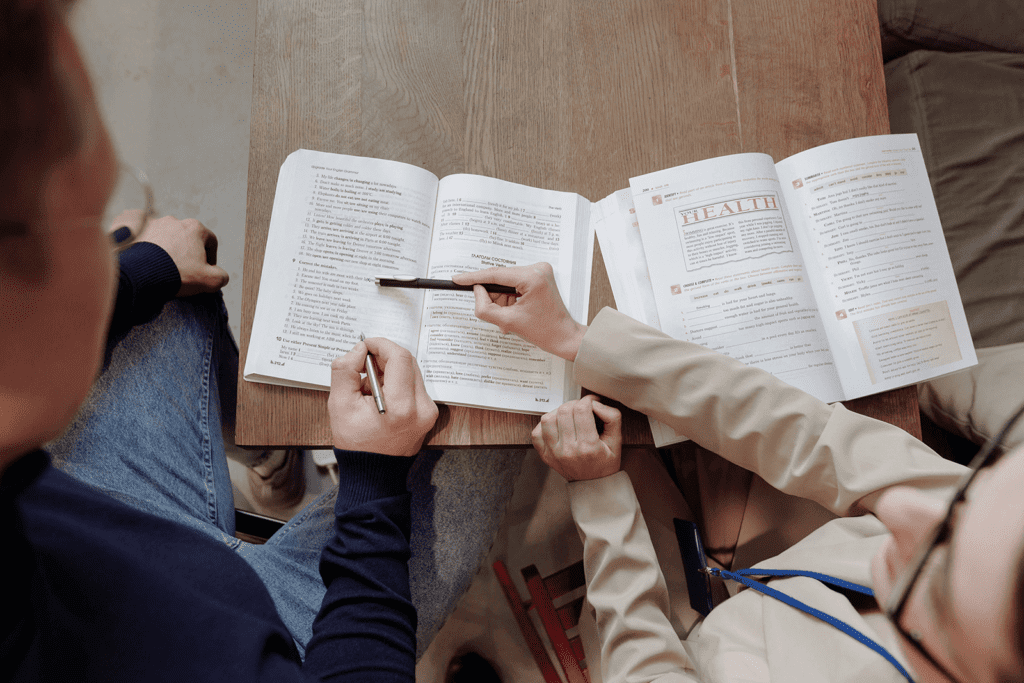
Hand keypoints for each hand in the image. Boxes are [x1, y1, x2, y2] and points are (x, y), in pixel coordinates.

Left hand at [110, 211, 229, 295]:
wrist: (139, 273)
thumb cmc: (176, 275)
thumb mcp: (210, 281)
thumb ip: (221, 276)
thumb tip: (220, 275)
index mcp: (194, 228)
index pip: (210, 241)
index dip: (210, 257)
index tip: (204, 270)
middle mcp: (173, 220)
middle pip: (184, 236)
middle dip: (184, 251)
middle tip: (179, 269)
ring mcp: (150, 221)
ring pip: (161, 234)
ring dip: (162, 246)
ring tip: (156, 265)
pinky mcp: (130, 224)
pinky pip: (137, 229)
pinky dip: (139, 239)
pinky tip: (139, 253)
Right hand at [328, 337, 438, 455]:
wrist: (373, 473)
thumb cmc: (356, 443)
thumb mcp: (339, 404)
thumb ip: (346, 370)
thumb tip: (359, 349)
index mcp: (402, 407)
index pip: (399, 358)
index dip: (380, 344)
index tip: (364, 345)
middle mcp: (422, 408)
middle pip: (408, 362)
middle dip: (383, 357)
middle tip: (363, 366)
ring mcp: (429, 411)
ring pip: (411, 371)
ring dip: (389, 370)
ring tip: (369, 387)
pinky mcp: (429, 413)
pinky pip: (414, 384)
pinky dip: (396, 382)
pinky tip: (380, 396)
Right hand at [452, 262, 586, 360]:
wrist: (563, 336)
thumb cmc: (543, 331)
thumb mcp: (507, 322)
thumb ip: (485, 307)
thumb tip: (477, 291)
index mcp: (532, 277)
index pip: (495, 274)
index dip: (473, 278)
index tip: (457, 279)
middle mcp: (537, 268)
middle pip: (500, 279)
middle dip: (494, 298)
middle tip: (496, 315)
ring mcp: (539, 271)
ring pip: (506, 282)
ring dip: (502, 301)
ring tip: (509, 319)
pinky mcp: (539, 276)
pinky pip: (514, 283)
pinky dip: (509, 298)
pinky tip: (514, 312)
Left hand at [532, 395, 622, 481]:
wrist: (593, 486)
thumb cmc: (605, 462)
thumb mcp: (617, 441)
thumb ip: (612, 418)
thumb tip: (595, 403)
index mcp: (588, 447)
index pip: (581, 410)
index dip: (588, 400)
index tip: (592, 402)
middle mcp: (568, 450)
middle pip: (564, 411)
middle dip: (574, 404)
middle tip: (582, 409)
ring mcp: (554, 453)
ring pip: (547, 419)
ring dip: (558, 412)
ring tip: (568, 416)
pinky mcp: (545, 455)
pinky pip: (536, 433)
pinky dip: (545, 425)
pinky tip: (557, 426)